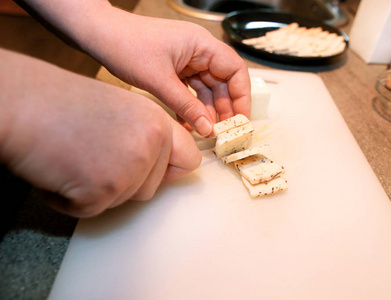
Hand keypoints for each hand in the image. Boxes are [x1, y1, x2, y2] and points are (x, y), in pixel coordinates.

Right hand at [0, 49, 200, 217]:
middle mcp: (151, 145)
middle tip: (96, 156)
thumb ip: (148, 136)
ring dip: (100, 189)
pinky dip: (73, 199)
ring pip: (125, 200)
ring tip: (76, 157)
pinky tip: (60, 170)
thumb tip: (161, 164)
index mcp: (158, 122)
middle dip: (127, 182)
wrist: (24, 104)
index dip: (172, 169)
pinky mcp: (100, 192)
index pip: (189, 160)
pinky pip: (93, 210)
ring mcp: (128, 170)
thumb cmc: (64, 103)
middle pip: (153, 187)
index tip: (157, 170)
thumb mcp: (123, 109)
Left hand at [81, 7, 250, 135]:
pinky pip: (192, 90)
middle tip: (224, 132)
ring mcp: (188, 59)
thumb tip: (207, 128)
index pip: (235, 70)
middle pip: (223, 81)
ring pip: (208, 88)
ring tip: (207, 132)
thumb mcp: (159, 81)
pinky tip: (190, 124)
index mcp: (201, 44)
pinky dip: (192, 106)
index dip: (242, 96)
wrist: (99, 35)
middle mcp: (199, 50)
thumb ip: (186, 106)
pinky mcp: (176, 68)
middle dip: (225, 107)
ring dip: (208, 110)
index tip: (241, 119)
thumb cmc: (127, 46)